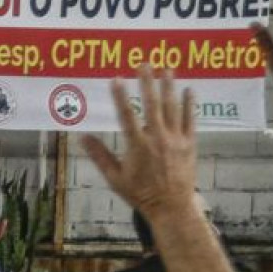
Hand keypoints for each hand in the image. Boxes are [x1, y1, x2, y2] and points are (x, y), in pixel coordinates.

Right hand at [81, 65, 199, 218]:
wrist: (171, 207)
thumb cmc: (140, 194)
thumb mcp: (115, 178)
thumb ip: (100, 156)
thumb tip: (82, 138)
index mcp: (137, 146)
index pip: (126, 116)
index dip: (120, 96)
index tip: (116, 79)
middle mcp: (157, 139)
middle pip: (152, 105)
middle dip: (148, 83)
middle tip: (145, 64)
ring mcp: (176, 140)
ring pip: (173, 108)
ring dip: (170, 87)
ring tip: (167, 69)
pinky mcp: (189, 144)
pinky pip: (191, 119)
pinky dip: (190, 104)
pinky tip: (188, 89)